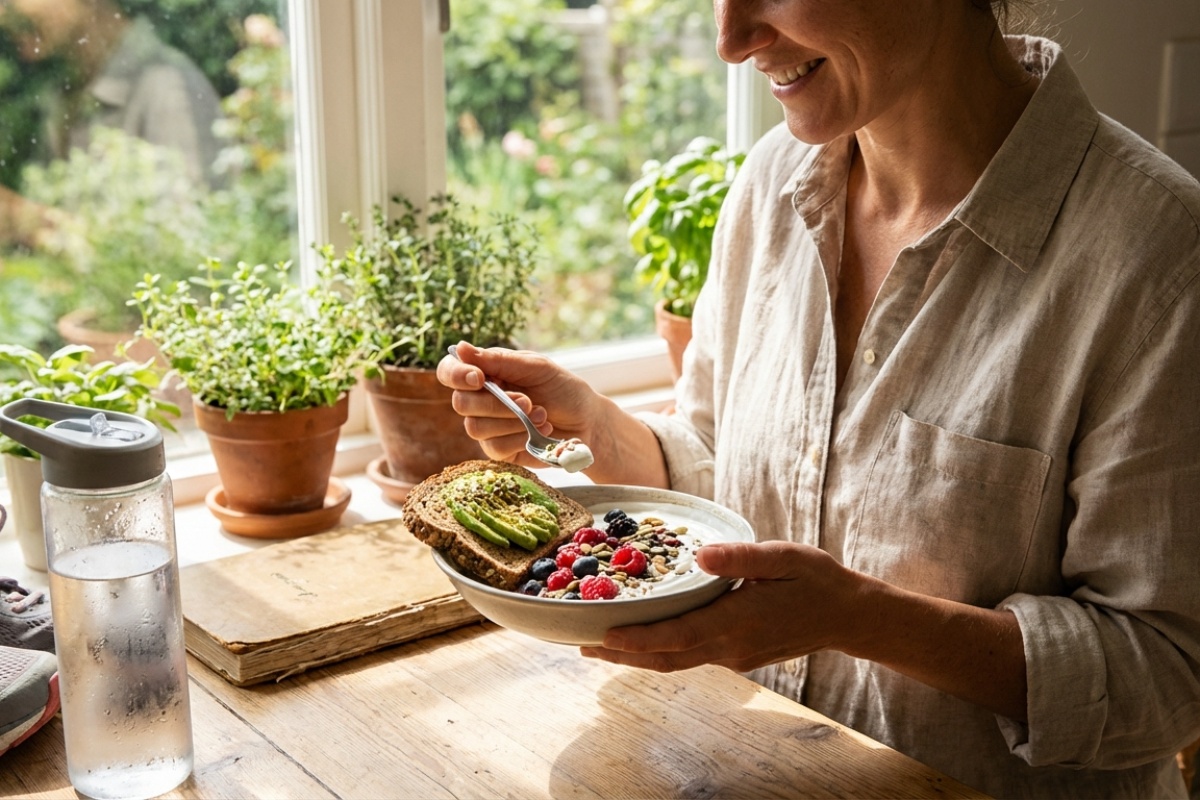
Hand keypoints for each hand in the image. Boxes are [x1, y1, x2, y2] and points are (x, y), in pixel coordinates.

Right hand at [436, 341, 602, 469]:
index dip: (456, 374)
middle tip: (527, 401)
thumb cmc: (563, 389)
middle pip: (461, 403)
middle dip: (495, 403)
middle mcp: (481, 400)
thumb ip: (499, 360)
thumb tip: (459, 348)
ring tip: (542, 415)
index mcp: (486, 374)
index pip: (450, 371)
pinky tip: (538, 433)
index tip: (478, 378)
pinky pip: (493, 447)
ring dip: (512, 421)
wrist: (588, 422)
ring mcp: (488, 427)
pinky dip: (518, 439)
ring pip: (475, 427)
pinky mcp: (500, 451)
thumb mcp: (536, 368)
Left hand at [582, 538, 1028, 719]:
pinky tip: (645, 642)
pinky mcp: (738, 655)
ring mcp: (733, 656)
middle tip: (580, 645)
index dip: (633, 638)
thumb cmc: (817, 580)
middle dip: (621, 652)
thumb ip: (741, 557)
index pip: (673, 635)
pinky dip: (661, 652)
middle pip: (664, 657)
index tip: (598, 635)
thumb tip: (701, 555)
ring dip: (636, 657)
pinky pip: (690, 657)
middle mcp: (729, 647)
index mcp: (735, 622)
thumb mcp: (783, 557)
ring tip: (600, 647)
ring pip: (675, 662)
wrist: (850, 616)